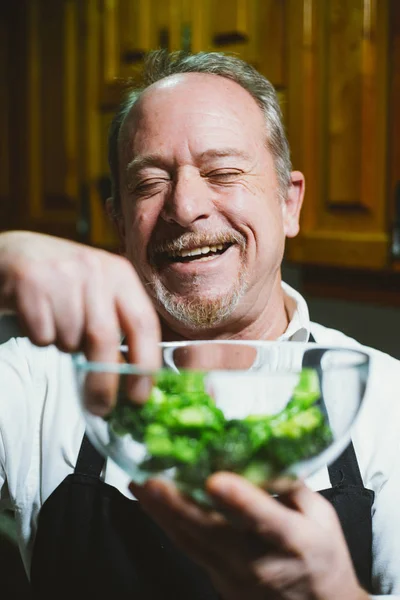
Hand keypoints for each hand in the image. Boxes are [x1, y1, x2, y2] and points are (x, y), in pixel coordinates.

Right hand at [0, 231, 160, 410]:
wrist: (15, 253)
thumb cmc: (64, 284)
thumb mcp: (99, 293)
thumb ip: (119, 325)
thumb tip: (133, 378)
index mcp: (121, 274)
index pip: (144, 323)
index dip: (145, 365)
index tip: (139, 397)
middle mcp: (95, 269)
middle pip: (105, 337)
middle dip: (103, 380)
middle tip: (100, 406)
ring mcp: (62, 273)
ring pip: (69, 338)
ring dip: (65, 346)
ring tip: (58, 327)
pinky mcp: (30, 281)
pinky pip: (42, 334)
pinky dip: (41, 338)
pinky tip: (39, 318)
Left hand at [130, 474, 369, 599]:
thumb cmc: (323, 559)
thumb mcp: (322, 516)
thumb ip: (291, 482)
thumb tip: (262, 447)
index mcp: (293, 541)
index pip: (263, 519)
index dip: (238, 500)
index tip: (215, 480)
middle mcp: (259, 561)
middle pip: (211, 532)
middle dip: (177, 505)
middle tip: (151, 479)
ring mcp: (234, 574)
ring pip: (190, 541)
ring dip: (162, 512)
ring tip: (139, 484)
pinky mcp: (218, 579)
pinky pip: (189, 548)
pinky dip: (168, 524)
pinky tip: (152, 504)